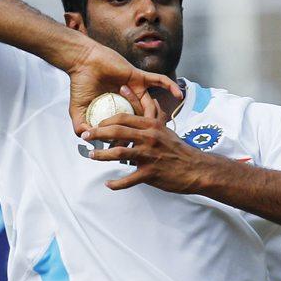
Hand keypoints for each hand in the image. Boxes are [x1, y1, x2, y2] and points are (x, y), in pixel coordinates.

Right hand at [67, 41, 182, 134]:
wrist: (82, 63)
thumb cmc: (80, 84)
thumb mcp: (78, 110)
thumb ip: (81, 126)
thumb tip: (86, 140)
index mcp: (117, 108)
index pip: (129, 127)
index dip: (131, 139)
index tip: (133, 151)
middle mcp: (128, 99)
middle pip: (143, 118)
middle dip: (147, 132)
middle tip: (151, 144)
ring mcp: (135, 88)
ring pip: (151, 104)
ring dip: (156, 116)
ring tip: (159, 128)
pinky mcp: (138, 76)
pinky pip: (159, 80)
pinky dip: (170, 86)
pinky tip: (179, 95)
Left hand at [82, 112, 210, 191]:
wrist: (195, 168)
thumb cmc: (177, 148)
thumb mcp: (166, 128)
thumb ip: (155, 113)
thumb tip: (149, 96)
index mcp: (151, 125)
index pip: (124, 117)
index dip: (106, 119)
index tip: (96, 123)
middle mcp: (149, 138)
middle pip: (117, 131)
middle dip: (98, 133)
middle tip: (85, 136)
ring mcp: (149, 156)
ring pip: (119, 153)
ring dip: (102, 155)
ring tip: (92, 155)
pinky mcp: (150, 173)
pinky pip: (129, 179)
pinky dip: (117, 183)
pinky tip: (108, 184)